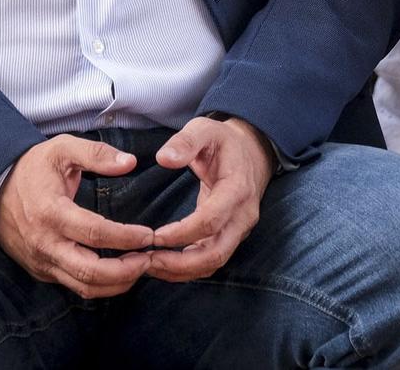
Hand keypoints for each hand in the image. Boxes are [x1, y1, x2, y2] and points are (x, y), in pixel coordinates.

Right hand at [0, 136, 154, 298]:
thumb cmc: (33, 168)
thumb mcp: (62, 149)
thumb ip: (96, 154)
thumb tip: (130, 162)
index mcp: (51, 212)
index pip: (94, 234)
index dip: (125, 238)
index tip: (148, 235)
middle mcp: (45, 243)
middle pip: (89, 271)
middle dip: (125, 271)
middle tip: (148, 259)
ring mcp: (42, 261)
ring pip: (83, 286)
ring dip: (116, 283)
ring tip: (139, 268)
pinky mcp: (41, 271)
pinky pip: (73, 286)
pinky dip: (100, 285)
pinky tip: (119, 273)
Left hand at [144, 116, 274, 282]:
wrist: (251, 152)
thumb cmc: (223, 141)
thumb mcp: (205, 128)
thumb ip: (185, 142)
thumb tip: (163, 159)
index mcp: (237, 189)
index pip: (211, 220)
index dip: (182, 233)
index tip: (154, 237)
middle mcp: (243, 216)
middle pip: (216, 253)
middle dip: (181, 263)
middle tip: (148, 262)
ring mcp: (240, 229)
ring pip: (214, 263)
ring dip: (182, 270)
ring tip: (150, 266)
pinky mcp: (232, 236)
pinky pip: (212, 260)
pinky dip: (188, 268)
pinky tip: (163, 265)